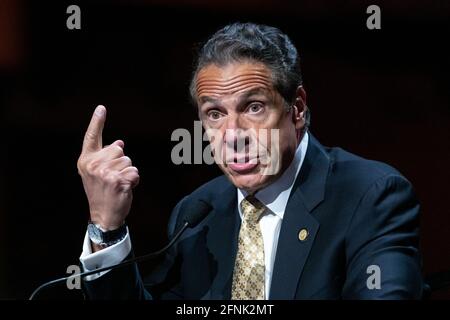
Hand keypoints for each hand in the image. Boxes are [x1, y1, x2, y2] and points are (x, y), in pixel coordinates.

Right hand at [77, 105, 139, 229]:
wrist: (103, 215)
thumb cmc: (102, 192)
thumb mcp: (97, 173)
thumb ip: (106, 157)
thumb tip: (120, 143)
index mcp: (86, 161)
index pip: (92, 138)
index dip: (97, 122)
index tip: (101, 108)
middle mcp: (94, 165)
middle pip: (119, 150)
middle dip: (121, 163)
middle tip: (112, 178)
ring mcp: (105, 173)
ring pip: (129, 161)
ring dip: (127, 172)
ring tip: (117, 184)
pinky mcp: (118, 181)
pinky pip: (135, 172)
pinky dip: (134, 180)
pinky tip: (125, 189)